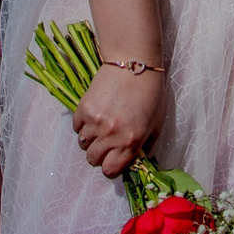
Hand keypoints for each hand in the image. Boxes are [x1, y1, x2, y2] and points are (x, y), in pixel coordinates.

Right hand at [72, 63, 164, 177]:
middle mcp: (112, 135)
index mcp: (131, 141)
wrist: (134, 62)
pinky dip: (83, 126)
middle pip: (93, 160)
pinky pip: (76, 128)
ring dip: (91, 140)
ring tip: (101, 128)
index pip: (110, 170)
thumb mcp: (156, 124)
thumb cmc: (151, 93)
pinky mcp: (84, 108)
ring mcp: (95, 122)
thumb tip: (136, 162)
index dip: (111, 167)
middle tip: (107, 144)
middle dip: (100, 155)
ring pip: (83, 144)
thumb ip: (145, 147)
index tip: (114, 160)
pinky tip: (94, 116)